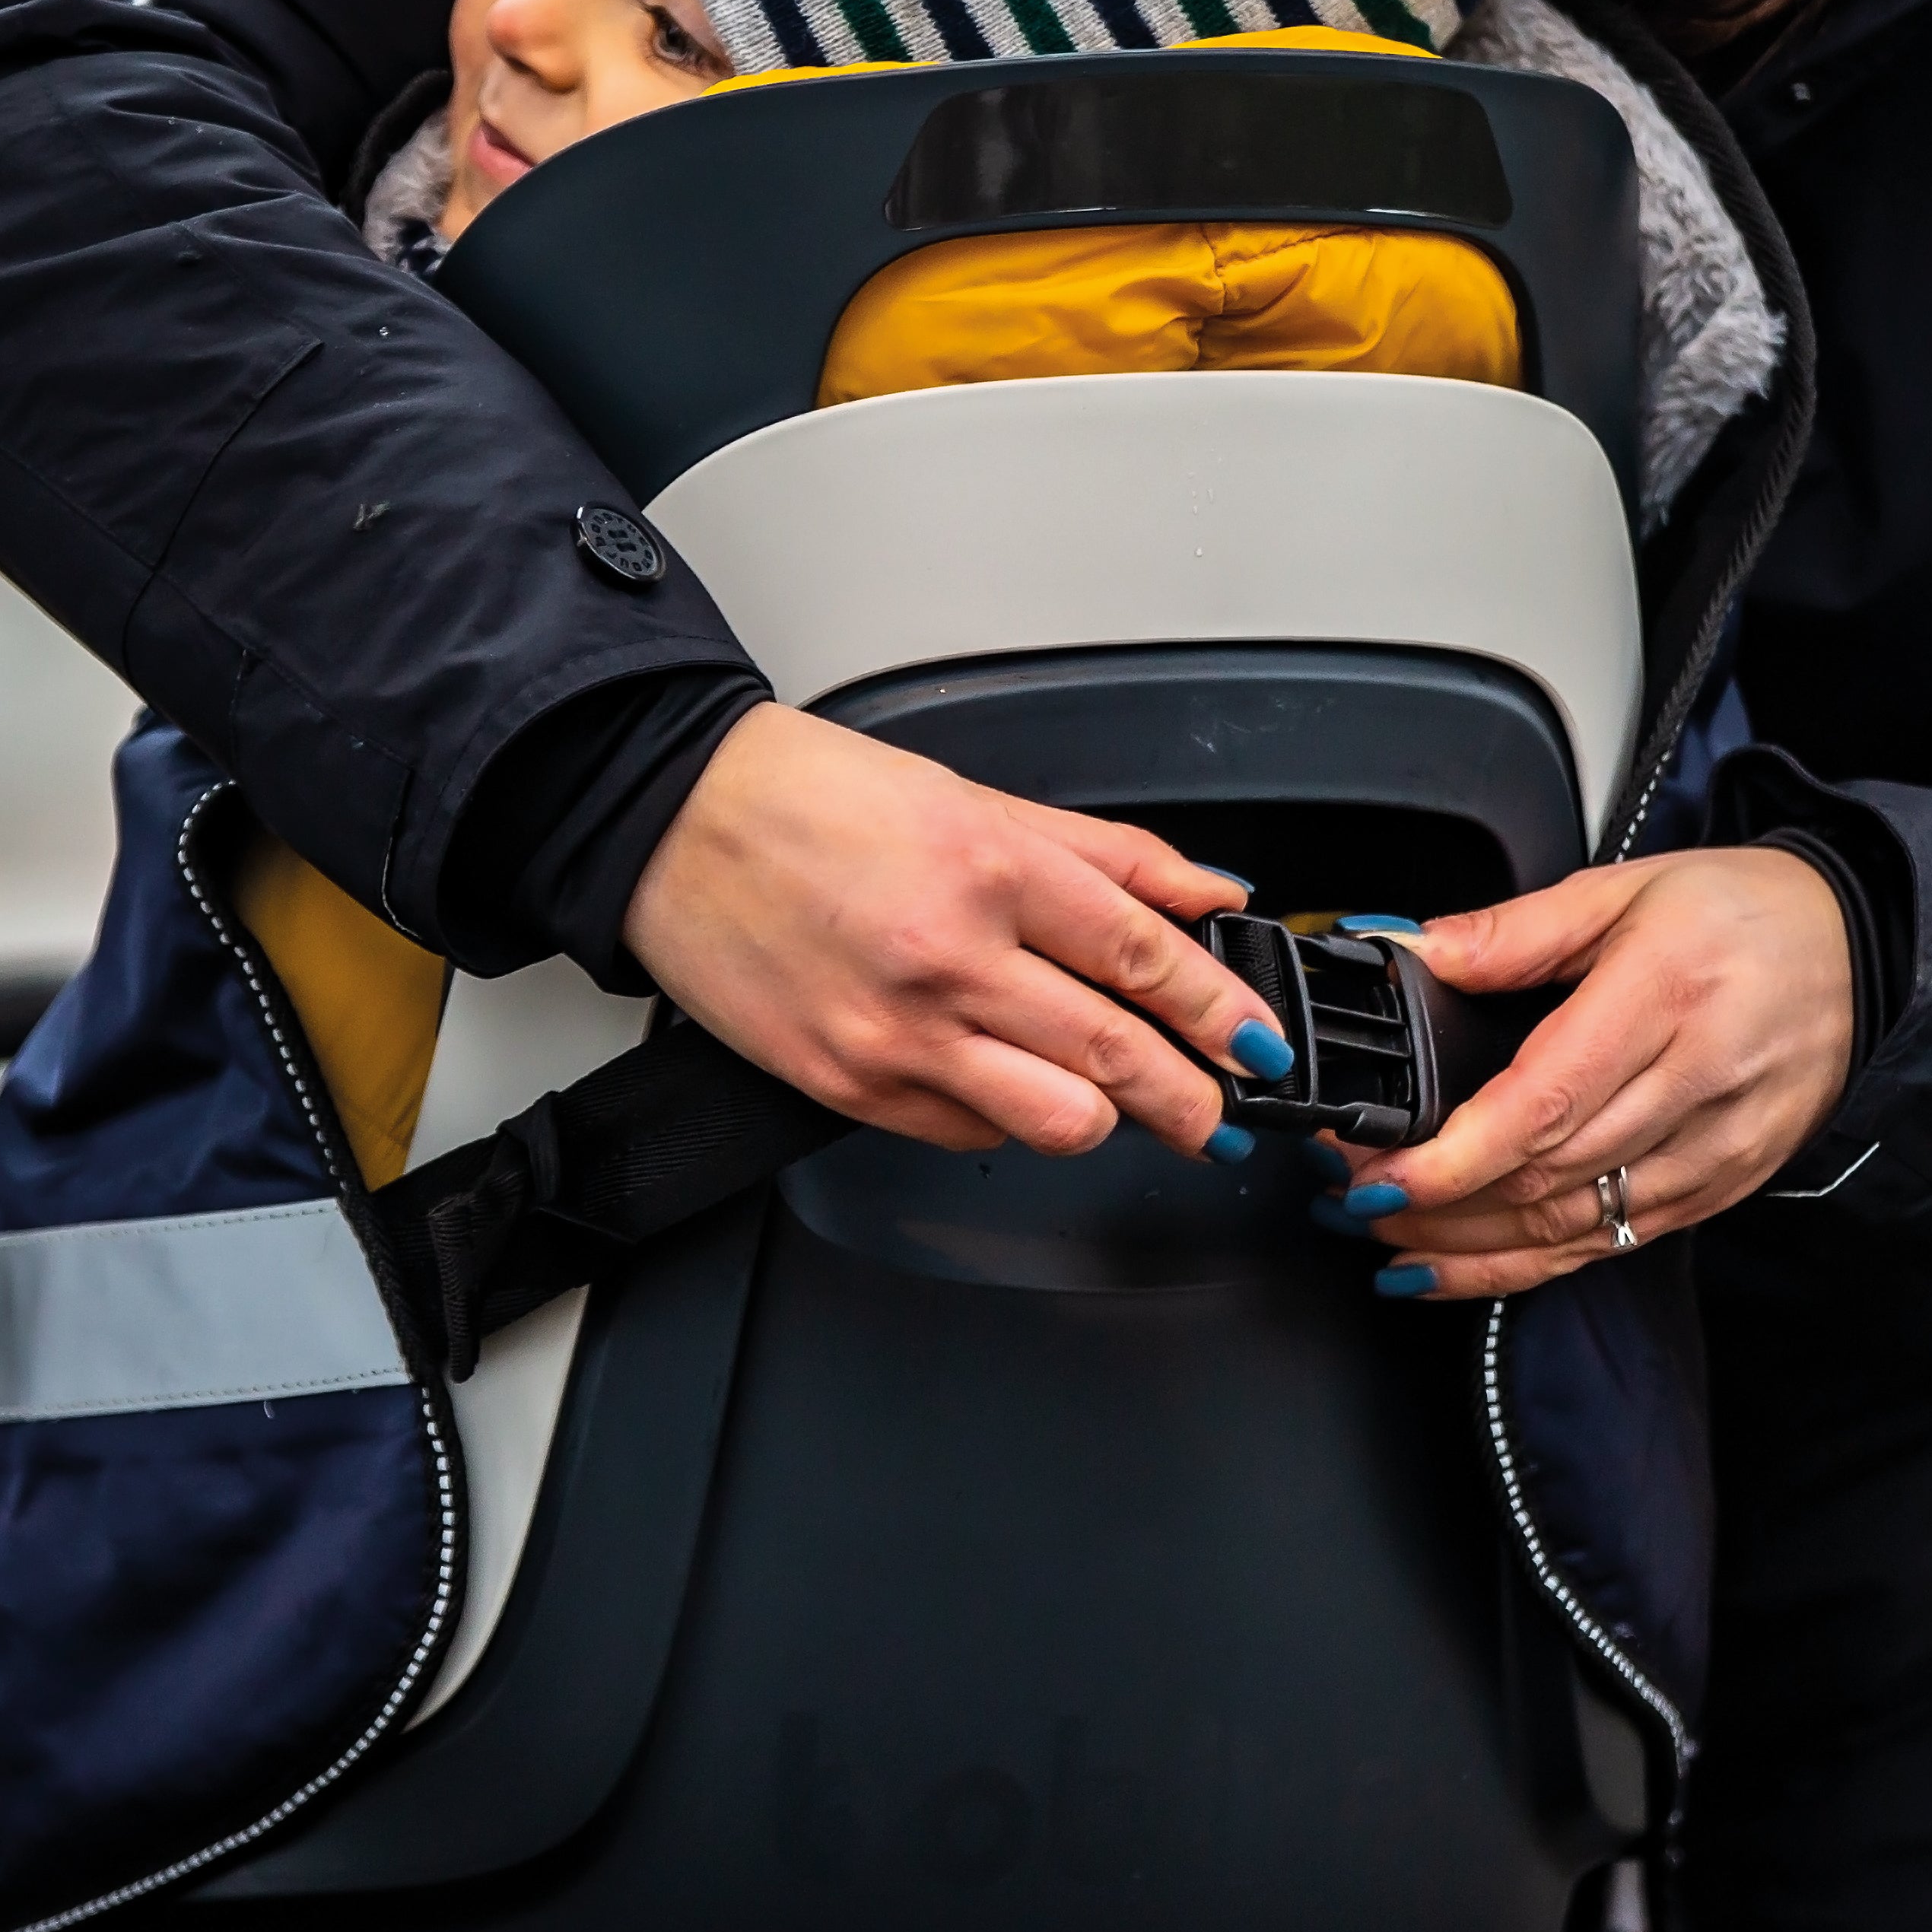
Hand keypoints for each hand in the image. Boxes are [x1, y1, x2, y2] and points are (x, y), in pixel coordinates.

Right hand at [619, 702, 1287, 1159]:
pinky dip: (1007, 1117)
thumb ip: (1109, 856)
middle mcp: (947, 960)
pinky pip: (968, 1133)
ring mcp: (895, 1036)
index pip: (1143, 956)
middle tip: (1223, 1112)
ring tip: (1122, 1102)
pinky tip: (1005, 1081)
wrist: (673, 823)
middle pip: (1114, 1055)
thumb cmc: (814, 798)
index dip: (1219, 1010)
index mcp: (988, 869)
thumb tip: (1210, 895)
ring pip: (1054, 1119)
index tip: (1258, 1042)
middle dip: (1192, 1097)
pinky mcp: (849, 1087)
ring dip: (1107, 1120)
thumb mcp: (979, 800)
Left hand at [1333, 847, 1854, 1296]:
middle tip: (1348, 1190)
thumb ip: (1511, 931)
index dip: (1453, 1155)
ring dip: (1467, 1245)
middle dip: (1434, 1199)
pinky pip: (1611, 1246)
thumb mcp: (1623, 890)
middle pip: (1547, 1175)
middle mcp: (1694, 1084)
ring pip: (1574, 1226)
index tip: (1377, 1169)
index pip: (1544, 1103)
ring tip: (1381, 1234)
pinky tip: (1452, 1267)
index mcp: (1663, 996)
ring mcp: (1713, 1151)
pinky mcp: (1721, 1189)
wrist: (1861, 955)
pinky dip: (1524, 1267)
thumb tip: (1412, 954)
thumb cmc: (1742, 915)